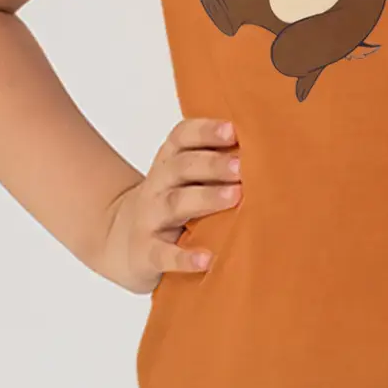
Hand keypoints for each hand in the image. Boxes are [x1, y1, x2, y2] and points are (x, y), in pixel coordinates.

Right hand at [95, 117, 241, 293]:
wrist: (119, 240)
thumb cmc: (168, 202)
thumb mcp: (183, 177)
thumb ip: (213, 162)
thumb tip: (268, 149)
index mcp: (169, 162)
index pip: (182, 137)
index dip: (205, 131)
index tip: (233, 129)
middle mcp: (158, 185)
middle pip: (182, 167)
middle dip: (213, 163)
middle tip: (241, 165)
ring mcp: (150, 218)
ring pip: (175, 204)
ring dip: (206, 198)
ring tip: (234, 197)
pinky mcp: (146, 252)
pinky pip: (163, 254)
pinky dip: (185, 257)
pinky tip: (206, 258)